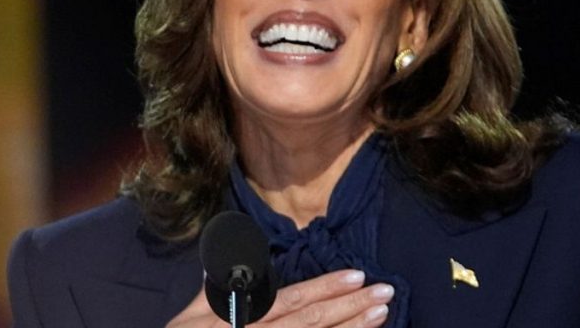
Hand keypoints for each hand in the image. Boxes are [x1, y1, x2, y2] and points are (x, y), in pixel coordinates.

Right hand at [166, 269, 392, 327]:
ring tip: (383, 313)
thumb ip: (220, 289)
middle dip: (353, 308)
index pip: (292, 302)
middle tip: (386, 291)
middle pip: (313, 324)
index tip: (358, 275)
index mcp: (242, 320)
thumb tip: (236, 258)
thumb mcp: (193, 318)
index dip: (327, 288)